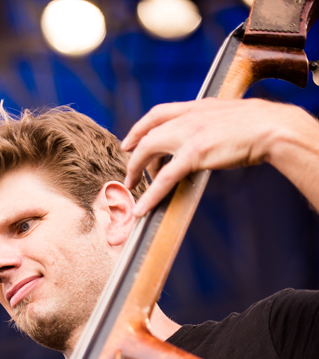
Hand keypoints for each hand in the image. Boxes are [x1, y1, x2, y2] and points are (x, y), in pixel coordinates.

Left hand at [121, 98, 293, 215]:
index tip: (130, 141)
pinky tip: (143, 207)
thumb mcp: (227, 117)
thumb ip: (211, 125)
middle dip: (134, 156)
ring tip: (133, 189)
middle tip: (130, 175)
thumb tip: (207, 140)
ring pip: (149, 151)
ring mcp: (189, 133)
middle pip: (148, 133)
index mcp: (196, 106)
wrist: (271, 127)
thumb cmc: (257, 125)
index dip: (139, 128)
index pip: (158, 113)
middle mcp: (188, 116)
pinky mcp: (194, 153)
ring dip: (137, 172)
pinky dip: (151, 195)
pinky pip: (164, 177)